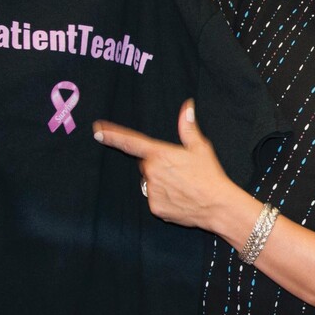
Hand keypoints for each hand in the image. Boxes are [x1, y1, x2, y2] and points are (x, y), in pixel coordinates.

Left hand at [92, 101, 251, 234]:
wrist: (217, 205)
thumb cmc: (210, 174)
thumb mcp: (200, 147)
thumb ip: (188, 127)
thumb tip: (187, 107)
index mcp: (160, 154)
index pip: (130, 141)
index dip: (112, 135)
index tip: (97, 130)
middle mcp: (151, 172)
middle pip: (146, 165)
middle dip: (157, 165)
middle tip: (179, 170)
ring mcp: (151, 191)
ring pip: (149, 183)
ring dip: (160, 182)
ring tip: (182, 186)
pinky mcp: (154, 207)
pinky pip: (154, 199)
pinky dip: (164, 198)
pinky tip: (180, 198)